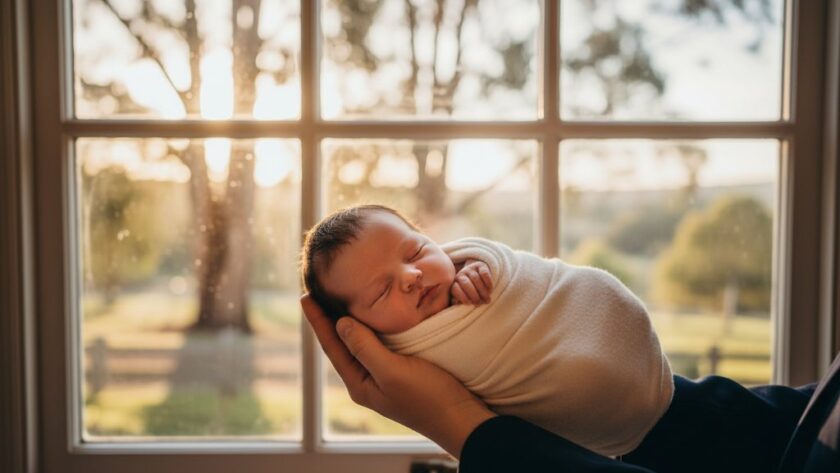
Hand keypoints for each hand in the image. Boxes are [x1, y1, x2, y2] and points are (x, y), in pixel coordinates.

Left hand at [301, 295, 495, 457]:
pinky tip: (373, 314)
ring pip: (361, 341)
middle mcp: (368, 379)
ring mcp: (385, 374)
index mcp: (359, 383)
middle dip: (329, 318)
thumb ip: (365, 347)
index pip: (331, 346)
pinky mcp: (403, 368)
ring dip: (349, 319)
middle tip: (317, 290)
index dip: (318, 320)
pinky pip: (380, 342)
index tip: (306, 295)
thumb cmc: (428, 397)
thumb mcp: (392, 371)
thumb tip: (340, 323)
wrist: (461, 417)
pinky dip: (372, 325)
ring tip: (337, 297)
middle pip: (342, 343)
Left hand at [451, 259, 492, 304]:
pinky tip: (490, 289)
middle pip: (466, 284)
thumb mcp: (464, 297)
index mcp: (454, 283)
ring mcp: (470, 268)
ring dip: (482, 291)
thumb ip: (460, 301)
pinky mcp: (480, 265)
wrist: (478, 277)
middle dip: (473, 295)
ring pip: (475, 279)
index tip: (469, 304)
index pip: (455, 289)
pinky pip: (484, 273)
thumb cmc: (470, 292)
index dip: (462, 297)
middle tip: (480, 303)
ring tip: (487, 299)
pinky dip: (488, 282)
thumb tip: (457, 303)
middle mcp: (461, 274)